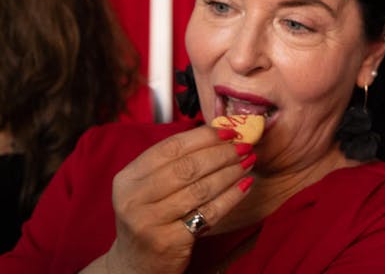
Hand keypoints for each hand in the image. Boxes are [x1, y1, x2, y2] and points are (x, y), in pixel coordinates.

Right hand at [98, 126, 254, 273]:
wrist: (137, 266)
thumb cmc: (151, 218)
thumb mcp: (150, 188)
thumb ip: (174, 163)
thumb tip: (218, 135)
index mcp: (128, 178)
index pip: (170, 148)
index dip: (203, 137)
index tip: (229, 131)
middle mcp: (133, 198)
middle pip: (187, 167)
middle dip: (221, 154)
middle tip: (244, 147)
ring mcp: (148, 221)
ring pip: (200, 188)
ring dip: (230, 172)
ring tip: (248, 163)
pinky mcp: (168, 241)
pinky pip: (208, 213)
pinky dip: (231, 196)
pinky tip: (245, 185)